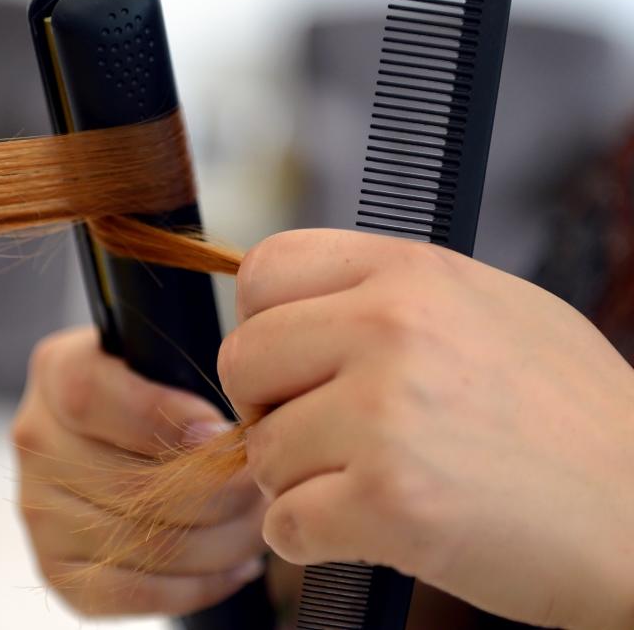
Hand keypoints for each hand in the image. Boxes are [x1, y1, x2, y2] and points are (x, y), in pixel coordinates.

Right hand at [11, 326, 267, 616]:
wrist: (124, 435)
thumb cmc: (160, 390)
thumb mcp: (167, 361)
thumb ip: (185, 381)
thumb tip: (221, 441)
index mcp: (56, 371)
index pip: (89, 397)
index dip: (162, 418)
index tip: (221, 433)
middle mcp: (35, 439)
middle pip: (127, 483)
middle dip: (218, 493)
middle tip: (267, 486)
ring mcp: (37, 508)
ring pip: (139, 542)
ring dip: (220, 542)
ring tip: (260, 524)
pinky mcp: (54, 567)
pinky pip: (130, 593)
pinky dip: (196, 586)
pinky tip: (236, 566)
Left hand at [219, 229, 633, 629]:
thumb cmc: (568, 414)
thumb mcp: (483, 307)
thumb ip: (381, 297)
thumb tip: (292, 316)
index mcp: (408, 272)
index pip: (263, 270)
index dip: (261, 324)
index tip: (291, 364)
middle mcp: (390, 329)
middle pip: (241, 360)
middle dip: (266, 409)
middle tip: (320, 435)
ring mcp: (387, 414)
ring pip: (260, 453)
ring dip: (296, 482)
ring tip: (365, 484)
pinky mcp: (390, 501)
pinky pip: (284, 524)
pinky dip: (308, 539)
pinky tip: (363, 529)